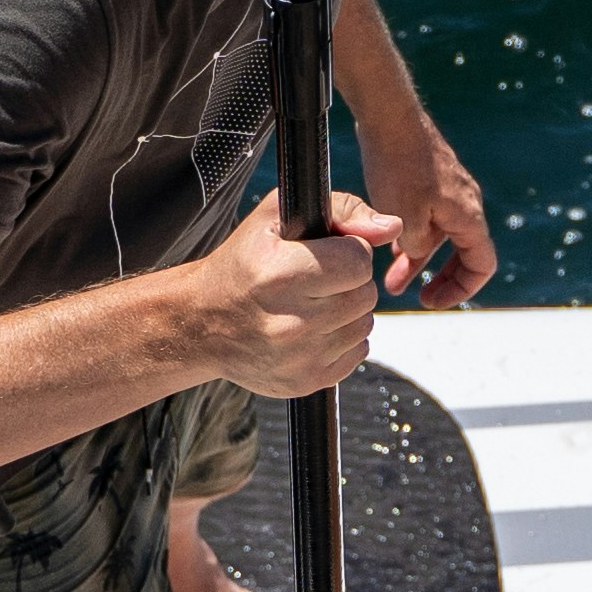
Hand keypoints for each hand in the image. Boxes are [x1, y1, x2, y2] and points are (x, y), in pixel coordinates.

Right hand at [202, 194, 400, 398]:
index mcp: (279, 275)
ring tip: (311, 304)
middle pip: (365, 294)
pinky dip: (343, 339)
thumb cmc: (242, 264)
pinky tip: (312, 329)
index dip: (348, 251)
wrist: (201, 324)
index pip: (358, 261)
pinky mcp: (306, 382)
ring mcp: (299, 358)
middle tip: (316, 280)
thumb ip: (341, 209)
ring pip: (365, 324)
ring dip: (348, 311)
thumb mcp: (276, 218)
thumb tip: (390, 227)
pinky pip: (358, 353)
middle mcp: (290, 322)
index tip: (325, 253)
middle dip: (349, 282)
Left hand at [360, 120, 497, 308]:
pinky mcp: (431, 181)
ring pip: (440, 237)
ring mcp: (449, 192)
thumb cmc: (399, 166)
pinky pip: (429, 219)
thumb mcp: (404, 219)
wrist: (389, 117)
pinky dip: (413, 238)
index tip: (433, 300)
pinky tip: (388, 250)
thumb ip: (415, 248)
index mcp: (468, 216)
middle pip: (464, 254)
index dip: (461, 289)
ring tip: (392, 283)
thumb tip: (414, 254)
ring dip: (419, 261)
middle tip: (420, 298)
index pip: (482, 264)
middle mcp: (466, 204)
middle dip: (442, 279)